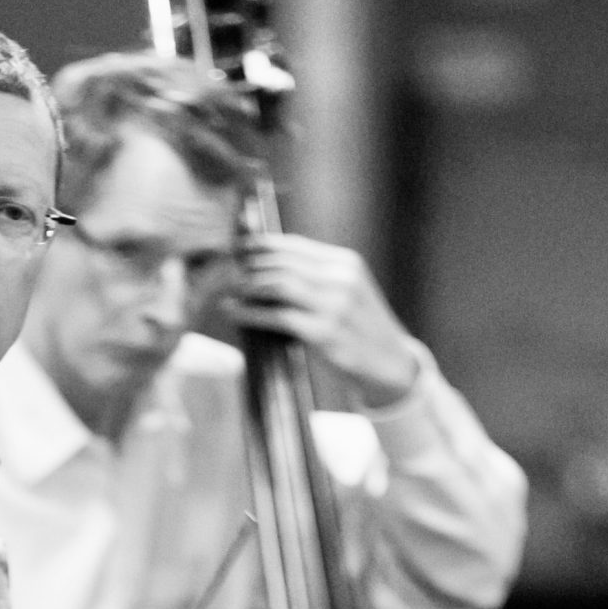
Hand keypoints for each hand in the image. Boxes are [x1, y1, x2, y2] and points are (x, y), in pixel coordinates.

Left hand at [223, 235, 421, 408]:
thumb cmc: (358, 329)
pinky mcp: (324, 332)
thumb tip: (266, 265)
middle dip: (245, 265)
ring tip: (223, 290)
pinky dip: (249, 312)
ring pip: (277, 283)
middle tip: (219, 271)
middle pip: (281, 262)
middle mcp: (340, 278)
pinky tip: (232, 311)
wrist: (388, 363)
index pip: (293, 245)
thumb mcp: (344, 291)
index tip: (233, 249)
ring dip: (244, 285)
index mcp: (344, 262)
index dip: (258, 245)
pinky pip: (277, 316)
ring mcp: (334, 305)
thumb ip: (314, 276)